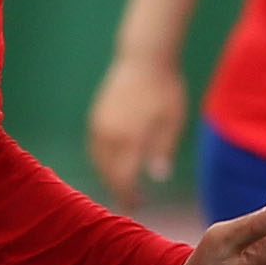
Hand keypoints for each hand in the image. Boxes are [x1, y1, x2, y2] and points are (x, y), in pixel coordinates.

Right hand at [87, 52, 186, 204]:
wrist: (144, 58)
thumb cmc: (165, 89)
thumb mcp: (172, 120)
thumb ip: (163, 149)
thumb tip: (158, 177)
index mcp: (129, 138)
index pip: (123, 177)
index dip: (127, 195)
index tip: (135, 206)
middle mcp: (109, 134)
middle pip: (107, 172)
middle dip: (117, 189)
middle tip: (130, 202)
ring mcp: (99, 124)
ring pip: (97, 160)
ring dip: (107, 175)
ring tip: (120, 185)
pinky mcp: (96, 116)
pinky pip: (94, 147)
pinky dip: (101, 160)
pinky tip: (111, 163)